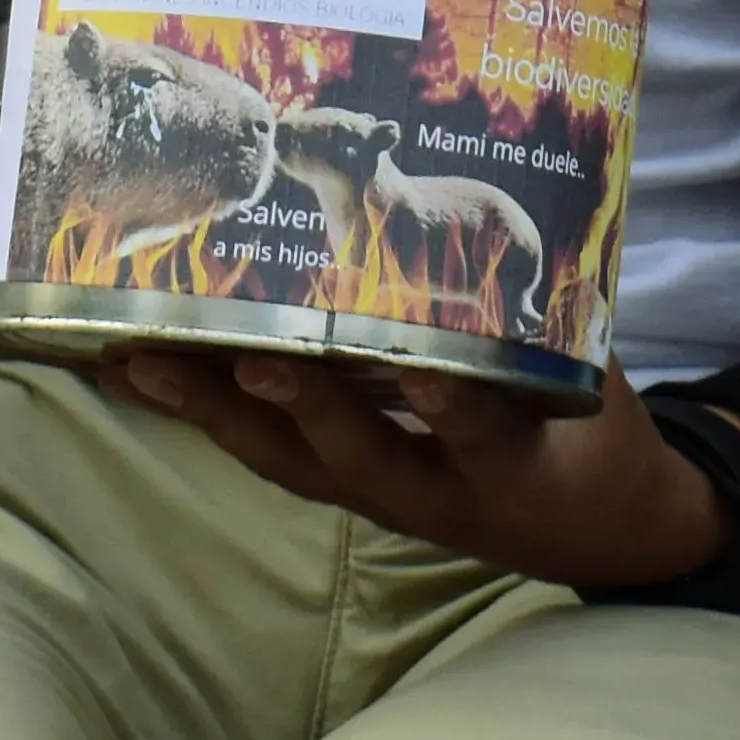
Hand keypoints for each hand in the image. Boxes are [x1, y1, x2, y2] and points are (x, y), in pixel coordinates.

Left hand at [111, 353, 739, 590]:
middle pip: (356, 456)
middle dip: (299, 409)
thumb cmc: (592, 437)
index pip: (483, 432)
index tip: (429, 370)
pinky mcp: (349, 488)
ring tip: (140, 365)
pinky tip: (148, 377)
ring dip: (215, 415)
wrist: (595, 529)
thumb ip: (556, 319)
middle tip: (247, 362)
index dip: (452, 405)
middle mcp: (435, 495)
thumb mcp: (598, 383)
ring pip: (292, 462)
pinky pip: (274, 457)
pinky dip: (211, 416)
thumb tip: (534, 209)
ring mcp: (384, 497)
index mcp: (513, 466)